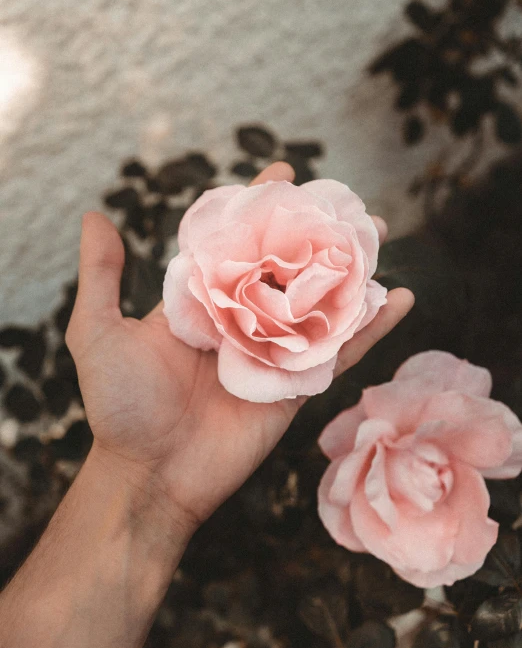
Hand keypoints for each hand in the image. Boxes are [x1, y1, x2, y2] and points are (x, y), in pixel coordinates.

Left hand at [66, 163, 413, 535]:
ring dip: (353, 268)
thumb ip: (102, 275)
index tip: (285, 172)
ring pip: (321, 301)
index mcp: (202, 300)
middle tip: (348, 202)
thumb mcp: (98, 332)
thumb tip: (94, 215)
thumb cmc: (120, 405)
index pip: (237, 241)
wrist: (150, 475)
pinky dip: (372, 328)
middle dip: (318, 231)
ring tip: (380, 234)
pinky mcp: (298, 385)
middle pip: (288, 264)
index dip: (260, 206)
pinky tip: (400, 299)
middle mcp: (242, 318)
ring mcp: (274, 350)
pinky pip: (341, 351)